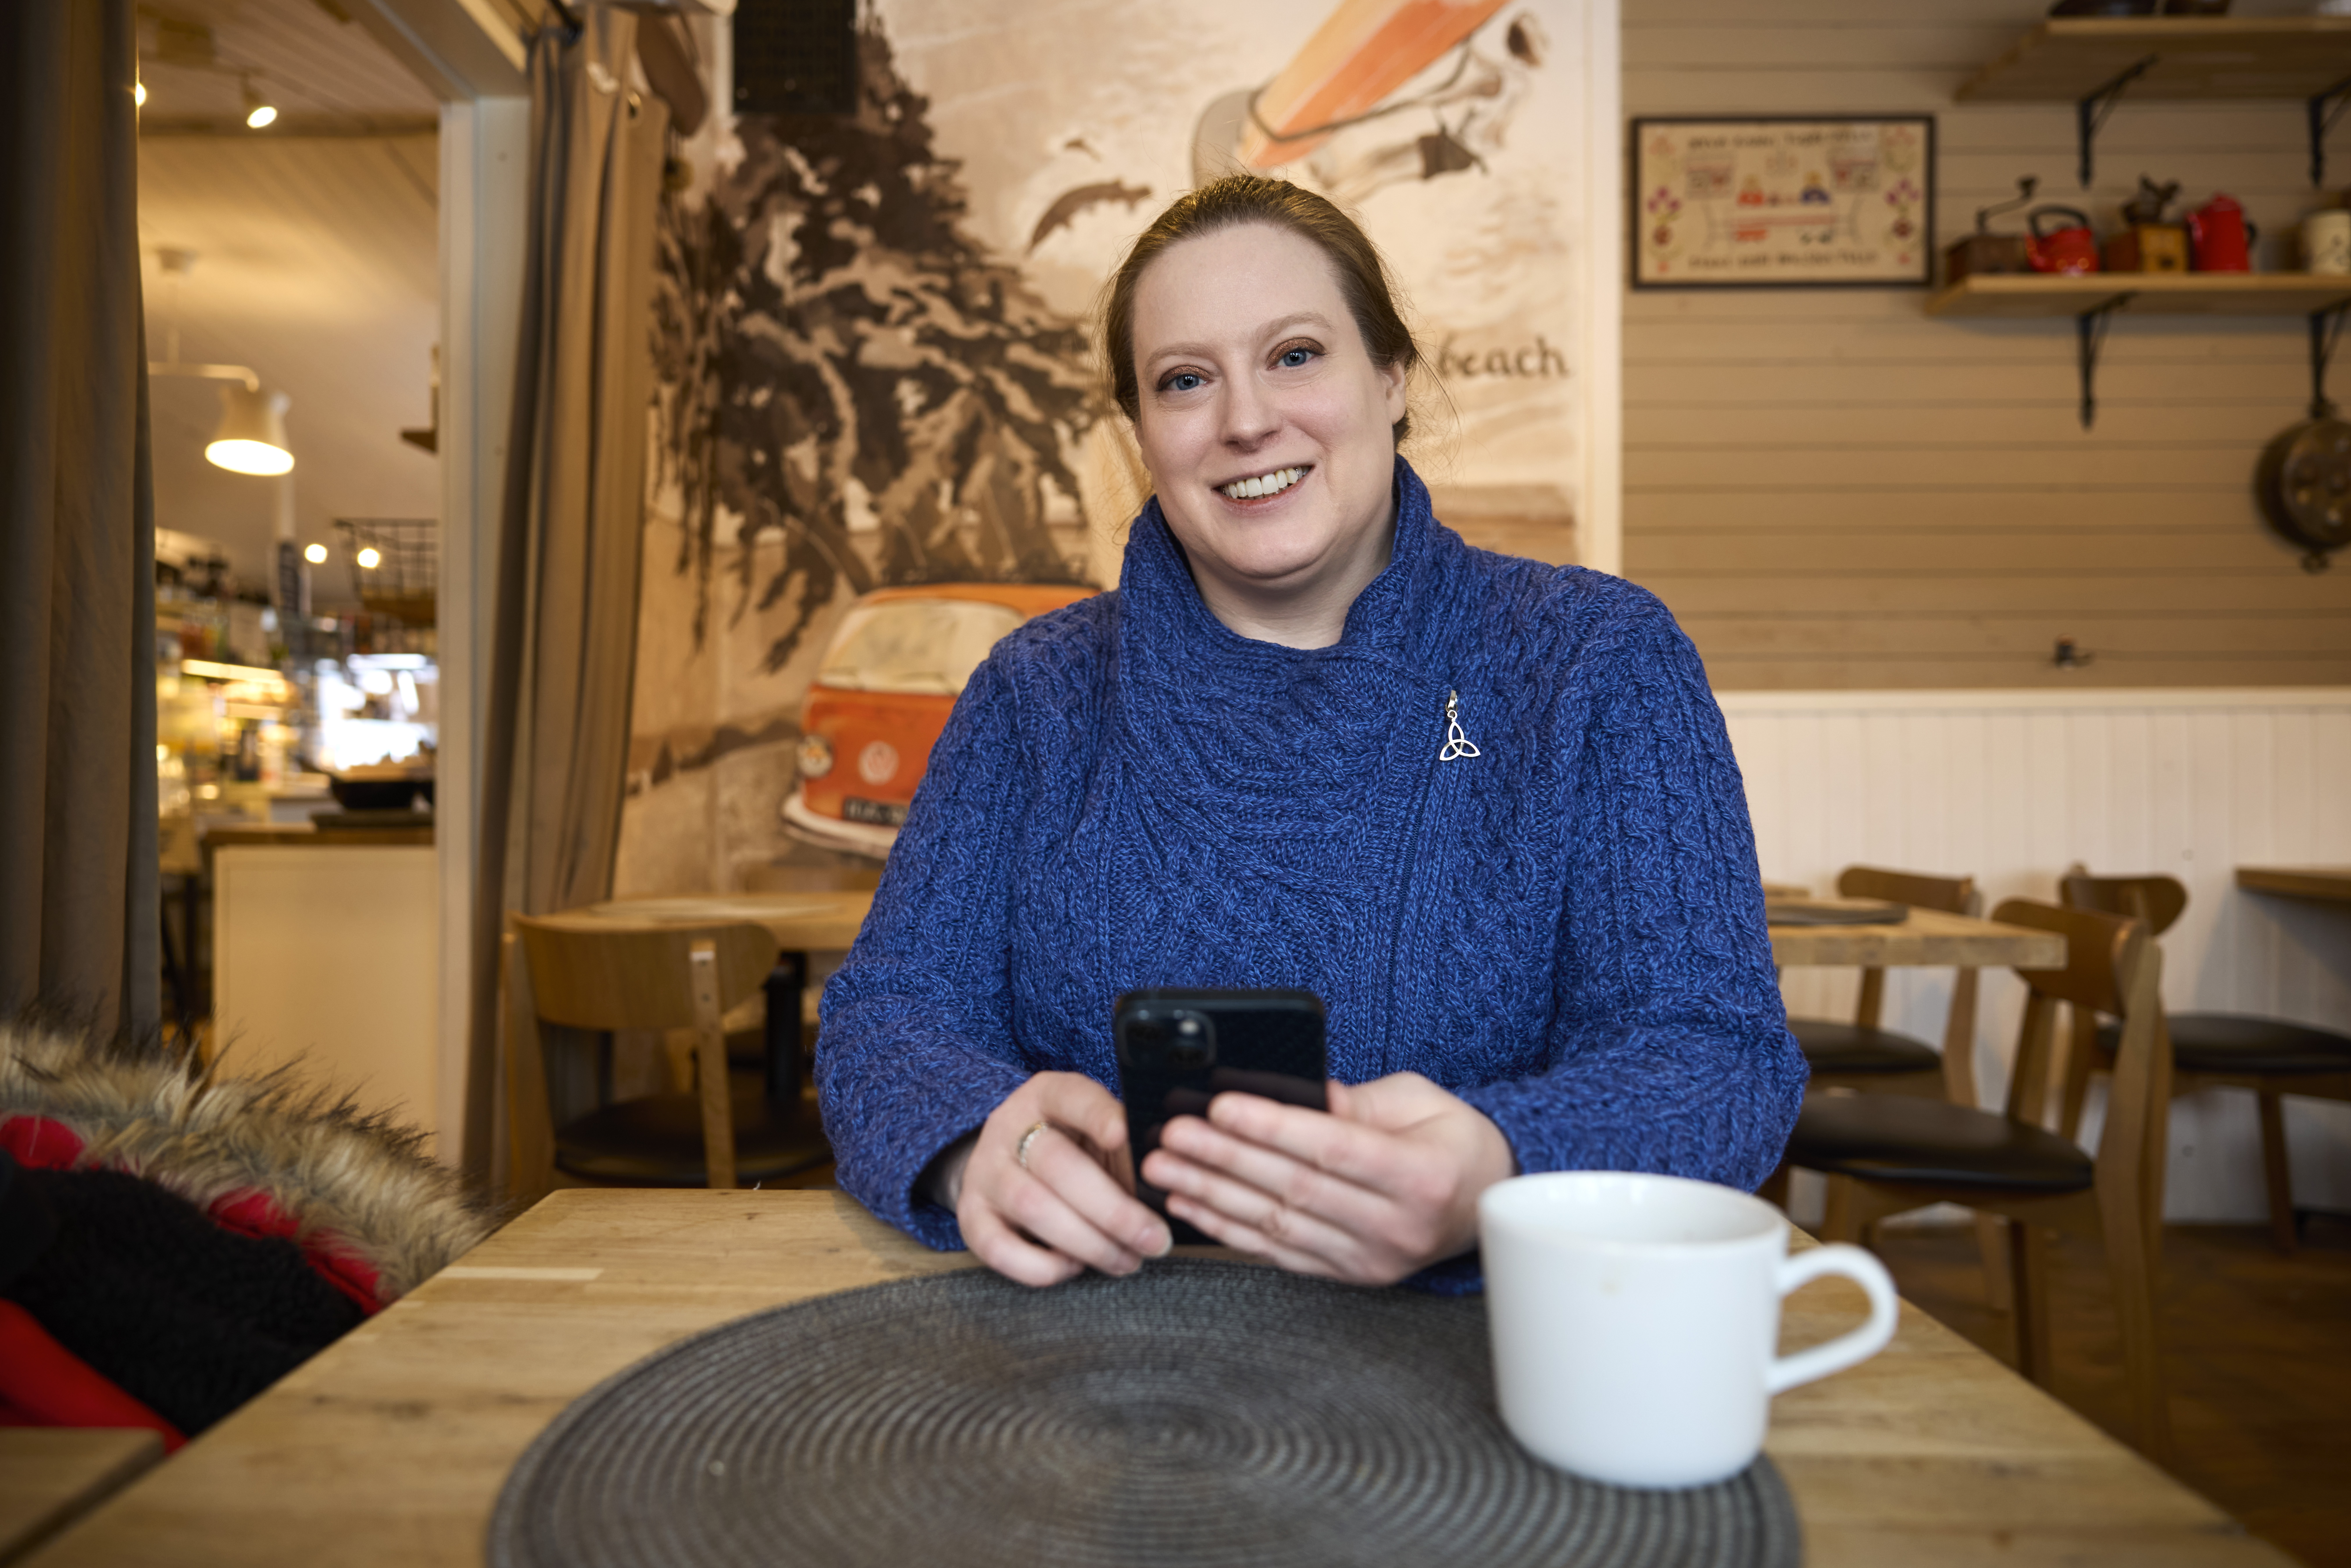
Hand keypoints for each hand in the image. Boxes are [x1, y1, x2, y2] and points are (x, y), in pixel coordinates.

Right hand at [930, 1071, 1172, 1287]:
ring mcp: (984, 1173)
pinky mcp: (970, 1218)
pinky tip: (1077, 1268)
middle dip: (1113, 1210)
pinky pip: (999, 1248)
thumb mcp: (1097, 1134)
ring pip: (1032, 1206)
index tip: (1125, 1135)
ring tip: (1128, 1260)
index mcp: (1046, 1095)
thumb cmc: (1071, 1149)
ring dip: (1089, 1242)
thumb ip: (1125, 1151)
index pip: (1071, 1096)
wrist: (1004, 1166)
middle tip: (1155, 1240)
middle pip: (1057, 1164)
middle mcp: (1007, 1128)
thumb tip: (1164, 1185)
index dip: (1097, 1115)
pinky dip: (1043, 1266)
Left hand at [1139, 1072, 1515, 1284]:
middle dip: (1225, 1159)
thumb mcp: (1420, 1101)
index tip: (1220, 1106)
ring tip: (1164, 1169)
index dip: (1273, 1127)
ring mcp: (1370, 1259)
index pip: (1332, 1150)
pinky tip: (1190, 1207)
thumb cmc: (1453, 1142)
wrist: (1485, 1202)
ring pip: (1277, 1225)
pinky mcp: (1348, 1275)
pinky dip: (1229, 1230)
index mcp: (1421, 1177)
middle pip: (1295, 1188)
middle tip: (1173, 1134)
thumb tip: (1293, 1091)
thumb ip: (1356, 1101)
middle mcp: (1396, 1227)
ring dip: (1212, 1195)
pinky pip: (1278, 1252)